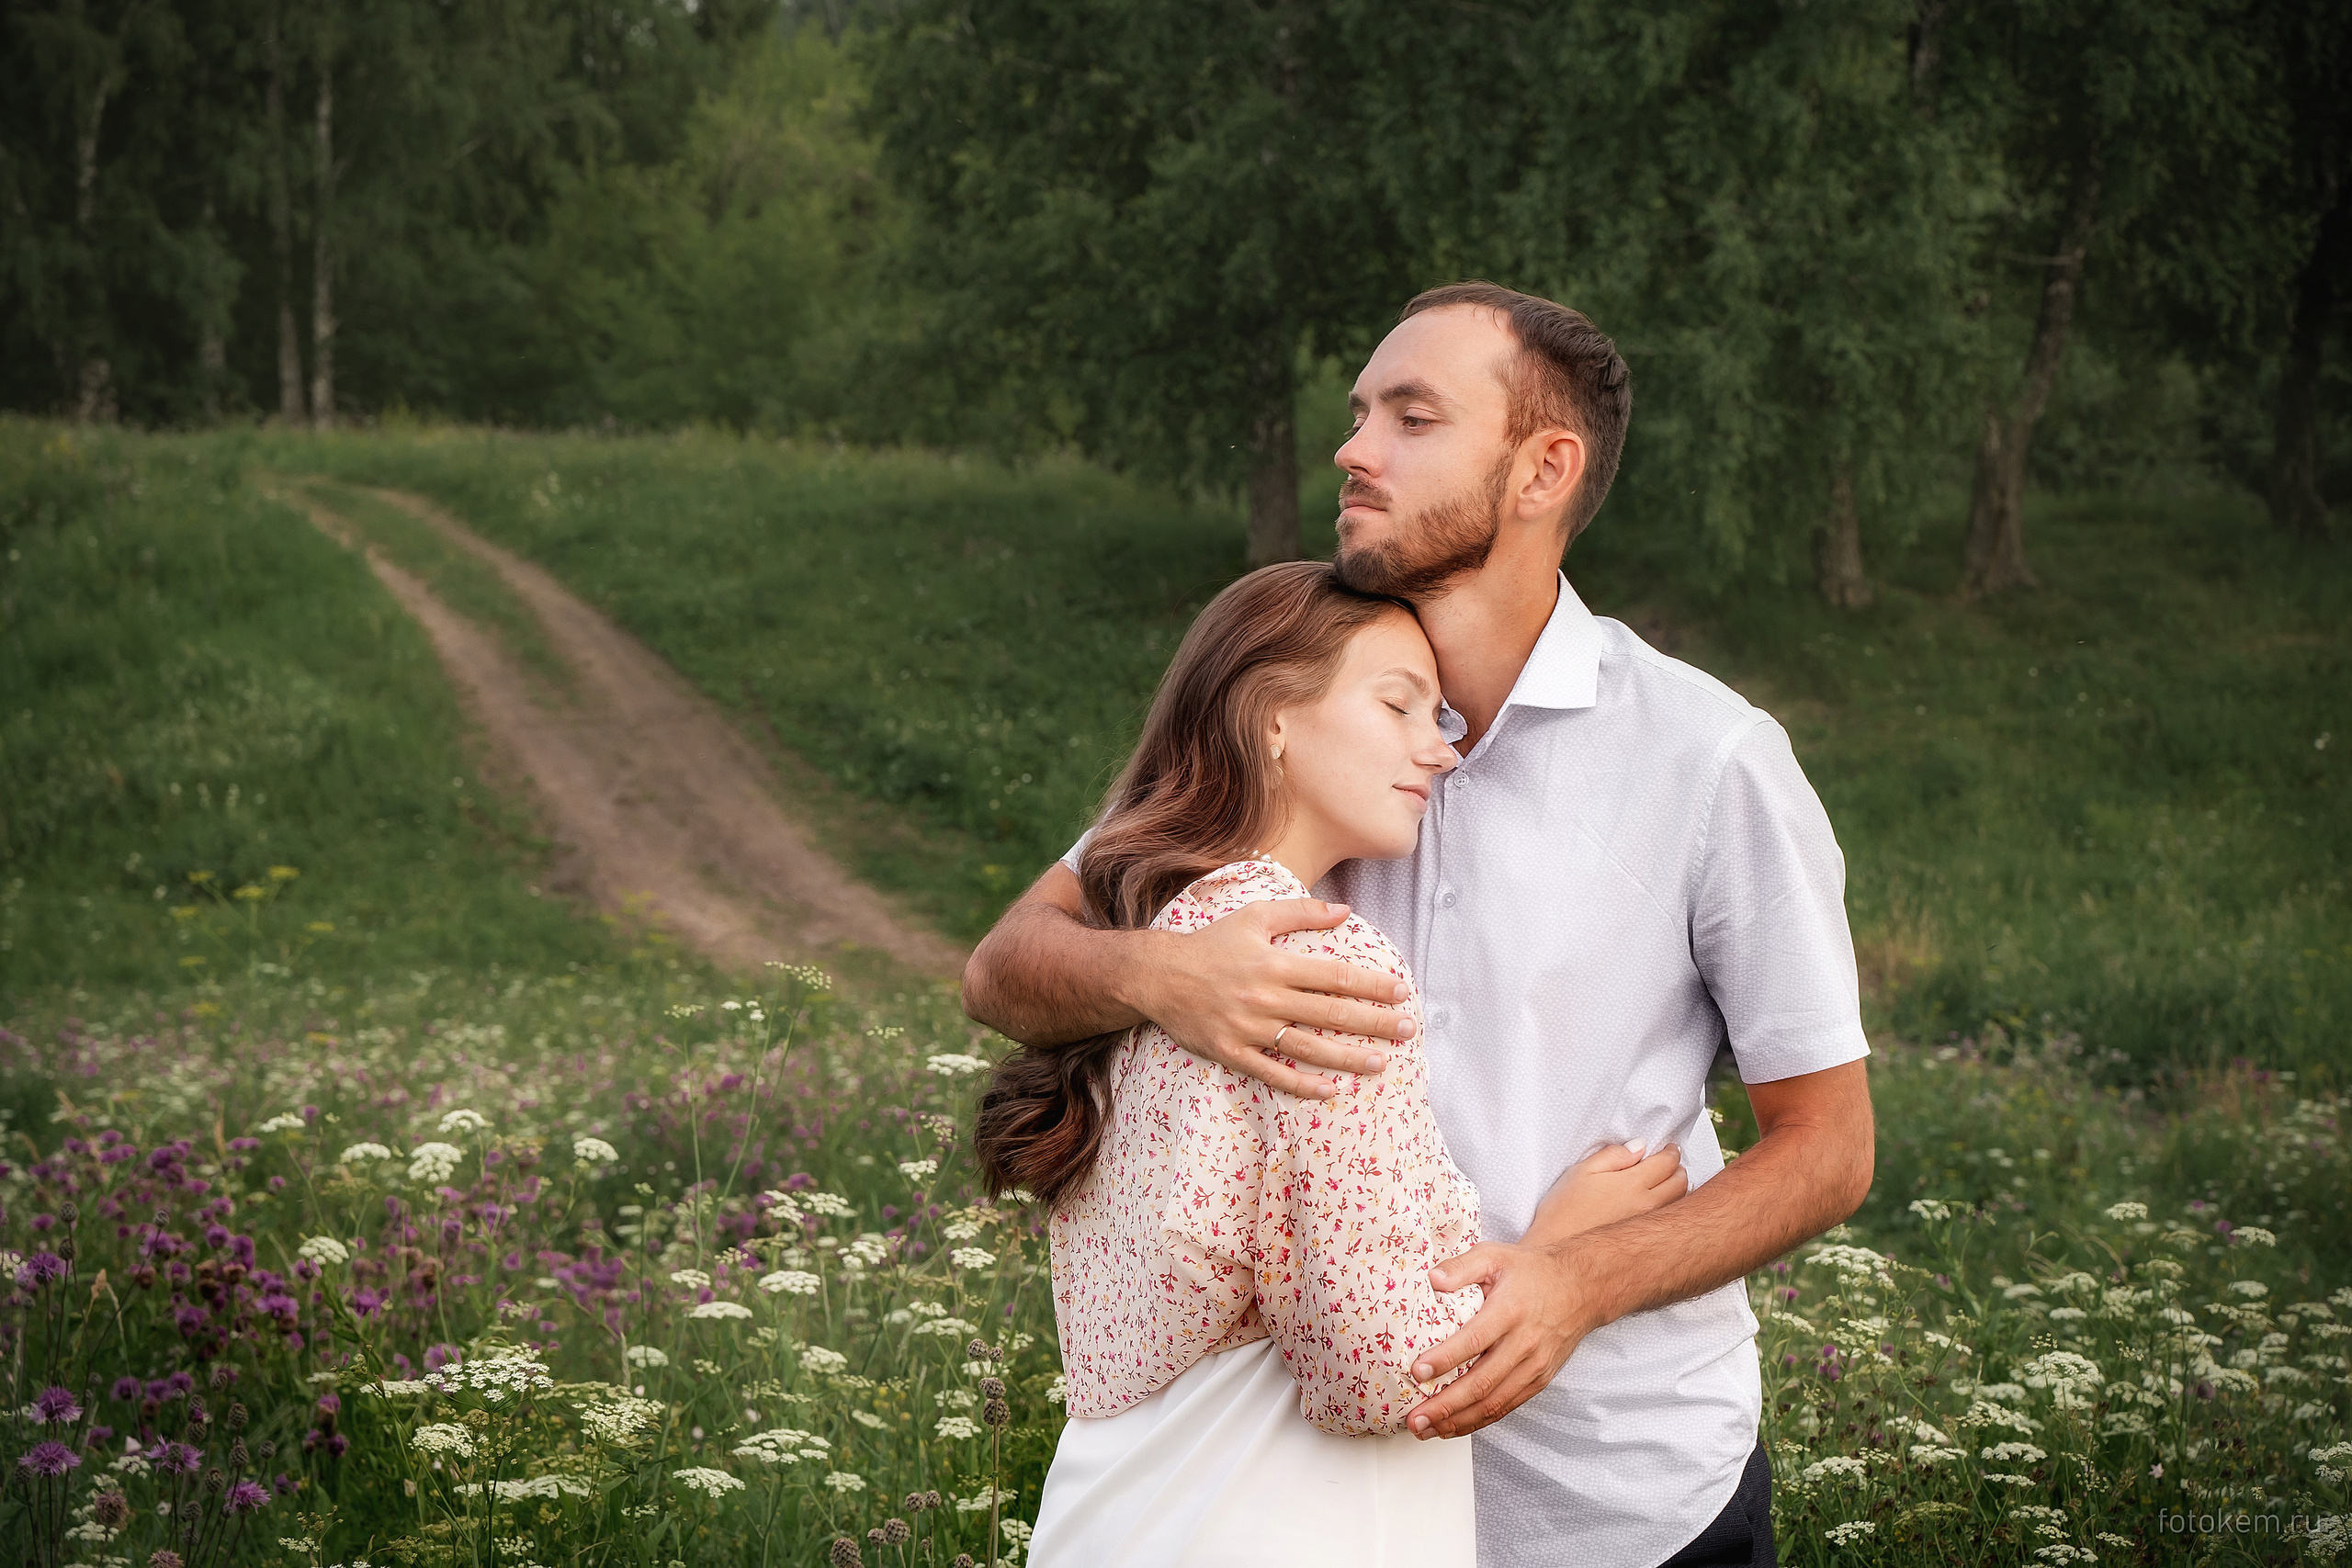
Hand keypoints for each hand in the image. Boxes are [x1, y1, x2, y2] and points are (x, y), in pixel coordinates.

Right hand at [1139, 897, 1415, 1098]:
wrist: (1157, 976)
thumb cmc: (1211, 944)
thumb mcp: (1254, 917)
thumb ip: (1301, 912)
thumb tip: (1345, 910)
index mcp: (1274, 963)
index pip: (1335, 976)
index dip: (1371, 985)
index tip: (1400, 993)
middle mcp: (1265, 997)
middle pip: (1330, 1013)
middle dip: (1373, 1022)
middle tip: (1407, 1030)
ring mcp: (1249, 1028)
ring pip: (1308, 1047)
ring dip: (1348, 1058)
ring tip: (1381, 1064)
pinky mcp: (1232, 1052)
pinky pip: (1273, 1074)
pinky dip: (1304, 1084)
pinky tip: (1332, 1091)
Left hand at [1405, 1241, 1594, 1438]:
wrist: (1580, 1287)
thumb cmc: (1531, 1271)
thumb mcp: (1495, 1255)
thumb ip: (1461, 1266)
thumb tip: (1431, 1279)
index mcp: (1510, 1311)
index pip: (1475, 1340)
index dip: (1445, 1359)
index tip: (1417, 1371)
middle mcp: (1524, 1343)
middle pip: (1482, 1382)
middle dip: (1445, 1405)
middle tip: (1414, 1418)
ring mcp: (1534, 1366)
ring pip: (1494, 1402)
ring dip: (1458, 1421)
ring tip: (1426, 1430)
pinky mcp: (1539, 1380)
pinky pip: (1507, 1406)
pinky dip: (1479, 1421)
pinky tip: (1453, 1427)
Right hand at [1518, 1140, 1686, 1251]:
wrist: (1556, 1247)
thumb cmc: (1563, 1210)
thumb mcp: (1581, 1171)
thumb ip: (1613, 1155)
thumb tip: (1640, 1146)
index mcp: (1632, 1184)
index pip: (1666, 1162)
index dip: (1671, 1152)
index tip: (1669, 1149)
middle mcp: (1647, 1205)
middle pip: (1680, 1181)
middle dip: (1678, 1168)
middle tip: (1671, 1163)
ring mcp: (1648, 1226)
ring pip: (1680, 1202)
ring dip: (1679, 1188)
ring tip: (1668, 1182)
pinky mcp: (1644, 1242)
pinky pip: (1670, 1220)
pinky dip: (1673, 1207)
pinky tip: (1661, 1206)